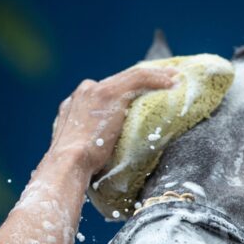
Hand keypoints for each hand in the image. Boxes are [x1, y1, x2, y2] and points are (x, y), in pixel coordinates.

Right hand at [50, 66, 176, 175]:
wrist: (69, 163)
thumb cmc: (78, 167)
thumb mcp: (85, 150)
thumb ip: (95, 142)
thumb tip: (113, 152)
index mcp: (75, 105)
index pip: (107, 93)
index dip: (129, 93)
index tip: (146, 96)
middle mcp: (84, 92)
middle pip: (120, 82)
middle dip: (144, 81)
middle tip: (167, 82)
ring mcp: (95, 90)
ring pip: (131, 77)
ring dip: (156, 76)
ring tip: (175, 80)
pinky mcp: (108, 94)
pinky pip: (138, 79)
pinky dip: (157, 79)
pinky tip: (172, 83)